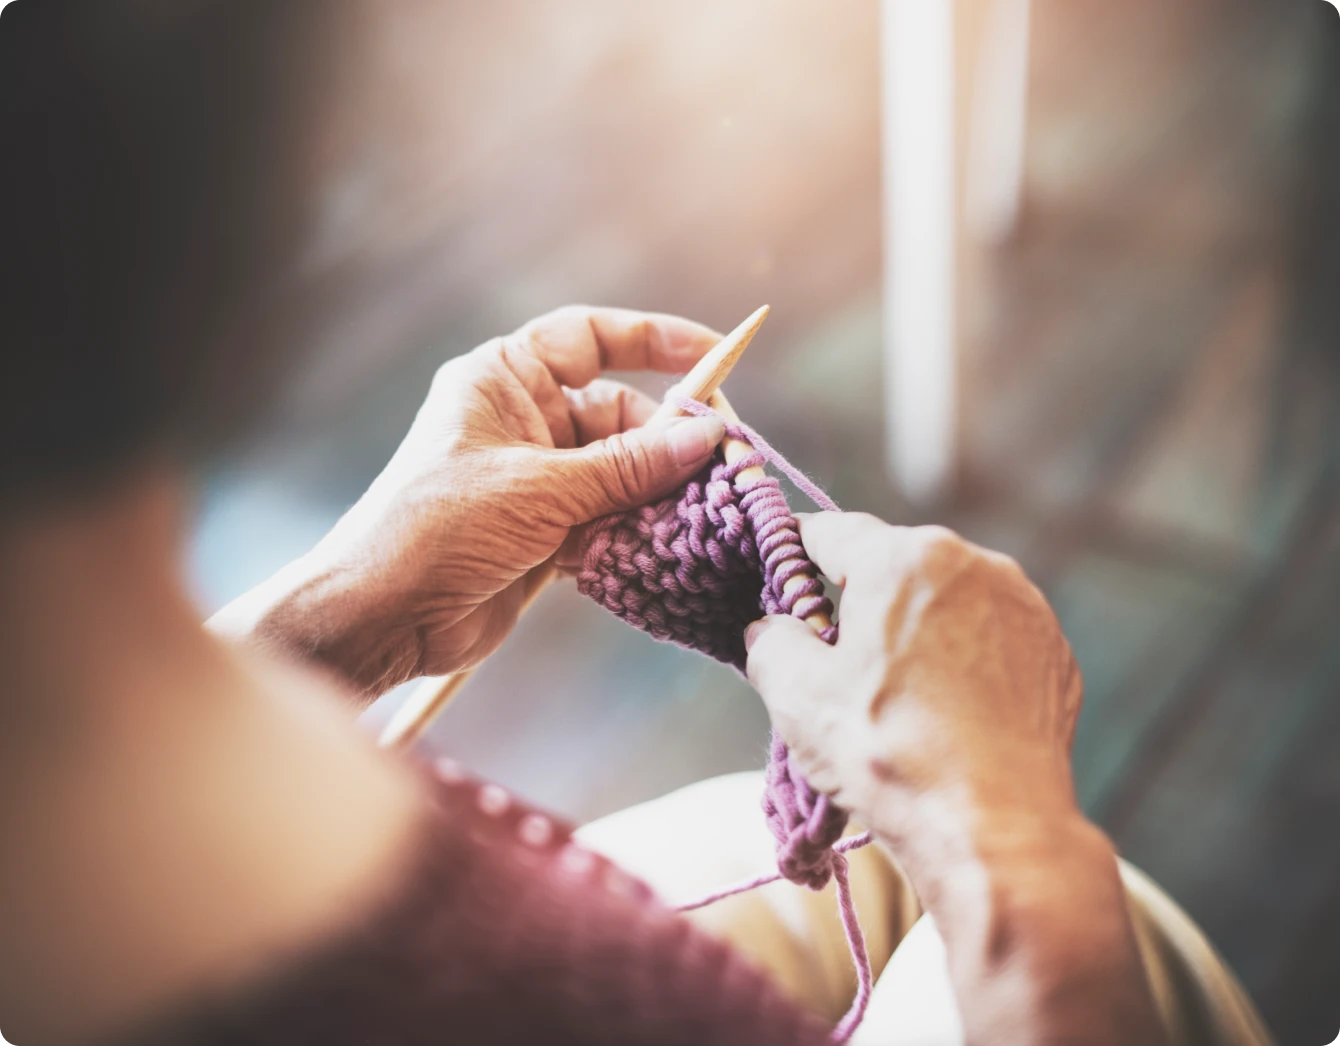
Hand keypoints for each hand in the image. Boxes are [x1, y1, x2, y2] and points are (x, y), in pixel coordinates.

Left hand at [209, 306, 725, 697]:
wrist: (381, 618)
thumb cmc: (436, 529)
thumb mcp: (538, 488)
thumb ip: (626, 466)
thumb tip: (705, 436)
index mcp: (505, 380)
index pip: (590, 338)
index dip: (655, 340)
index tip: (716, 357)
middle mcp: (523, 422)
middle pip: (619, 414)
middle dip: (667, 440)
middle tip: (718, 464)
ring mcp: (536, 479)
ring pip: (622, 473)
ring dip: (657, 494)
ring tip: (697, 513)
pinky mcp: (545, 532)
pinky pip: (610, 519)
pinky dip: (635, 532)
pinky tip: (661, 547)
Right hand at [745, 514, 1164, 1044]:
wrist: (995, 828)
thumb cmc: (889, 754)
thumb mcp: (796, 695)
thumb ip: (771, 641)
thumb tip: (771, 629)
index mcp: (905, 556)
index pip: (830, 533)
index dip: (792, 552)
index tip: (776, 574)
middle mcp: (973, 563)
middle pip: (892, 566)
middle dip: (858, 602)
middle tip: (830, 659)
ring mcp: (1023, 607)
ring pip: (945, 602)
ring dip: (914, 631)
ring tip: (894, 697)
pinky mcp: (1053, 653)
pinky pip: (989, 640)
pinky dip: (961, 663)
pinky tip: (944, 713)